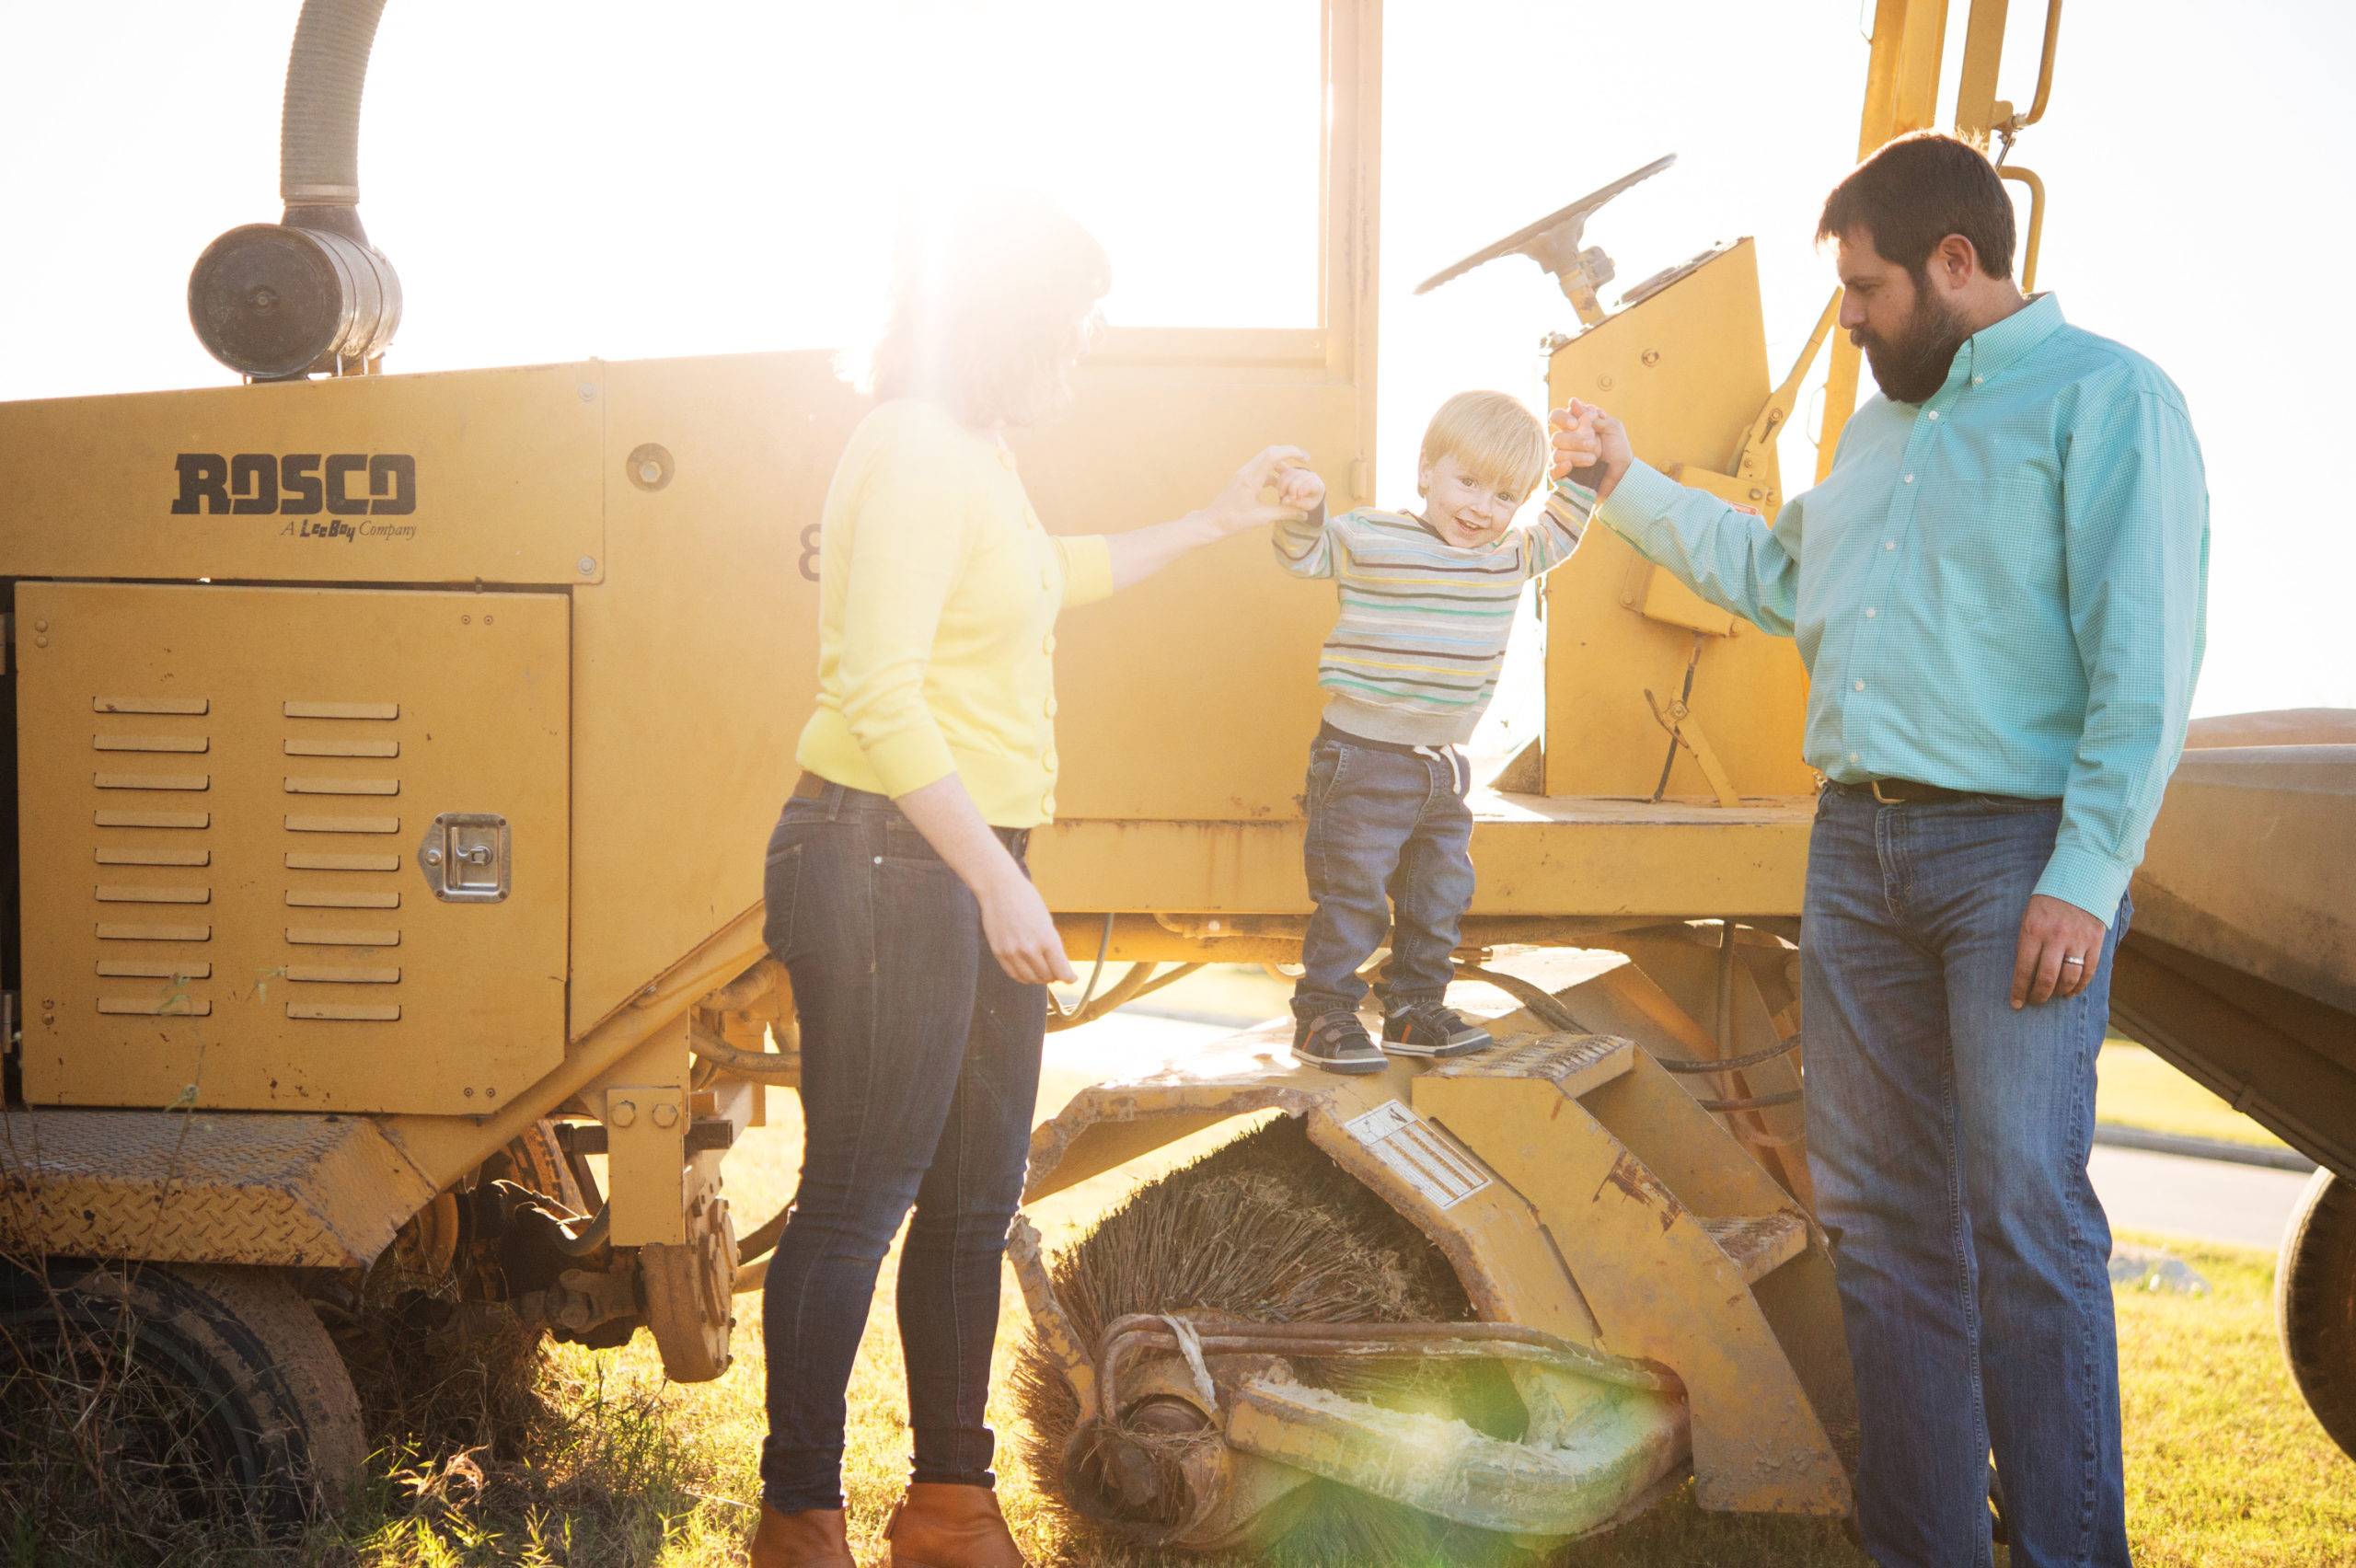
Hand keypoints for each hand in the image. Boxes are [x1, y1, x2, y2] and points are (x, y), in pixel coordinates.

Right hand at [976, 867, 1078, 985]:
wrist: (1000, 889)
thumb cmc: (1026, 900)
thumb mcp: (1047, 921)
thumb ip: (1052, 944)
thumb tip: (1058, 964)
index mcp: (1048, 939)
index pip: (1062, 971)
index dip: (1069, 978)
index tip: (1071, 978)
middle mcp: (1030, 949)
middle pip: (1047, 977)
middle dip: (1055, 976)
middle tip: (1057, 972)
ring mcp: (1013, 953)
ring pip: (1030, 979)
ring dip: (1039, 978)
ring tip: (1043, 972)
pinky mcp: (999, 953)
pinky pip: (1014, 974)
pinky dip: (1023, 976)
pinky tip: (1028, 971)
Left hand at [1203, 445, 1312, 536]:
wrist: (1213, 522)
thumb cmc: (1235, 521)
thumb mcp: (1262, 518)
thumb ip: (1284, 513)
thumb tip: (1304, 514)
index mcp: (1251, 479)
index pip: (1272, 455)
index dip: (1291, 452)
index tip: (1305, 458)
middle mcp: (1246, 472)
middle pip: (1270, 451)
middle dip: (1289, 453)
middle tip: (1305, 460)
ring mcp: (1243, 473)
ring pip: (1266, 459)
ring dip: (1281, 464)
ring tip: (1294, 476)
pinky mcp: (1243, 478)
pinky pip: (1261, 469)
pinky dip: (1273, 473)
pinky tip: (1280, 486)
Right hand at [1275, 463, 1324, 512]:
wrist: (1307, 498)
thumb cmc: (1307, 503)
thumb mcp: (1304, 506)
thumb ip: (1296, 503)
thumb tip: (1284, 500)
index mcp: (1318, 486)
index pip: (1310, 484)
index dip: (1301, 490)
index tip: (1293, 498)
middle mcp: (1312, 476)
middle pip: (1300, 477)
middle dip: (1291, 487)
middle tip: (1285, 498)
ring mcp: (1303, 472)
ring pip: (1292, 473)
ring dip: (1284, 484)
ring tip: (1281, 494)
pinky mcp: (1295, 471)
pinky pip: (1286, 472)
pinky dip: (1281, 479)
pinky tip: (1278, 488)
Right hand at [1550, 401, 1633, 500]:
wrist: (1623, 475)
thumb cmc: (1618, 450)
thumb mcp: (1612, 428)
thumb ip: (1593, 416)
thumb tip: (1572, 402)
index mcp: (1575, 428)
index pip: (1557, 417)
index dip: (1563, 418)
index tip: (1576, 424)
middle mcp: (1566, 442)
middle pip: (1556, 437)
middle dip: (1574, 440)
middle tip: (1592, 445)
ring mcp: (1563, 459)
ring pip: (1557, 454)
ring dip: (1575, 455)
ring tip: (1593, 459)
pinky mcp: (1563, 476)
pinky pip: (1552, 472)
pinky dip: (1559, 468)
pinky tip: (1570, 466)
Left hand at [2009, 893, 2107, 1008]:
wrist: (2081, 881)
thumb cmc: (2048, 903)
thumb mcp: (2029, 917)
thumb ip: (2027, 943)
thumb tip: (2024, 973)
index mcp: (2034, 931)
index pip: (2024, 969)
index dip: (2019, 990)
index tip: (2015, 1004)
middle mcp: (2056, 937)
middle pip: (2047, 978)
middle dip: (2039, 995)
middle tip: (2034, 1002)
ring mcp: (2078, 941)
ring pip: (2069, 978)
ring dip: (2059, 992)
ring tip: (2052, 996)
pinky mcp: (2095, 942)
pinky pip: (2088, 972)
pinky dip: (2079, 986)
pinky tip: (2070, 992)